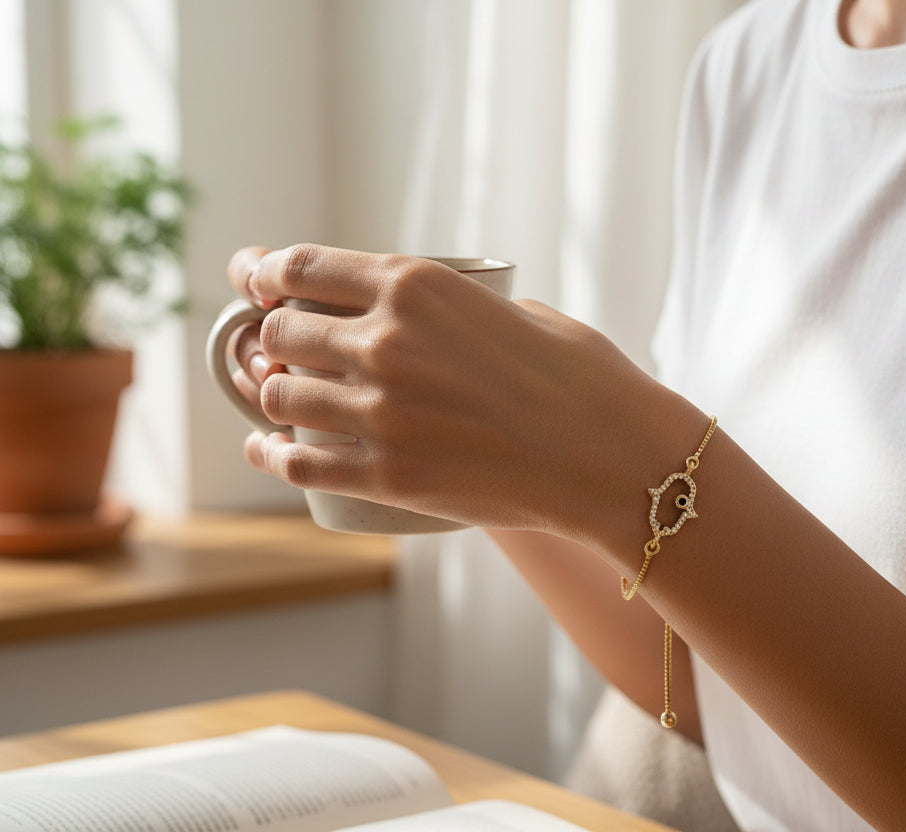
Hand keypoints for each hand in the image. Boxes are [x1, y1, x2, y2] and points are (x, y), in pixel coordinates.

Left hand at [226, 243, 702, 541]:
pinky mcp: (387, 475)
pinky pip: (298, 461)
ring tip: (284, 398)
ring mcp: (382, 412)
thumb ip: (458, 306)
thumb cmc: (583, 378)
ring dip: (276, 394)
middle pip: (283, 332)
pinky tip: (266, 449)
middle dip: (275, 336)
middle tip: (282, 347)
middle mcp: (386, 342)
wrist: (614, 458)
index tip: (256, 281)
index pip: (302, 267)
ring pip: (281, 396)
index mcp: (417, 285)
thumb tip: (428, 316)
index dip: (264, 272)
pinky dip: (271, 453)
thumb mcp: (518, 311)